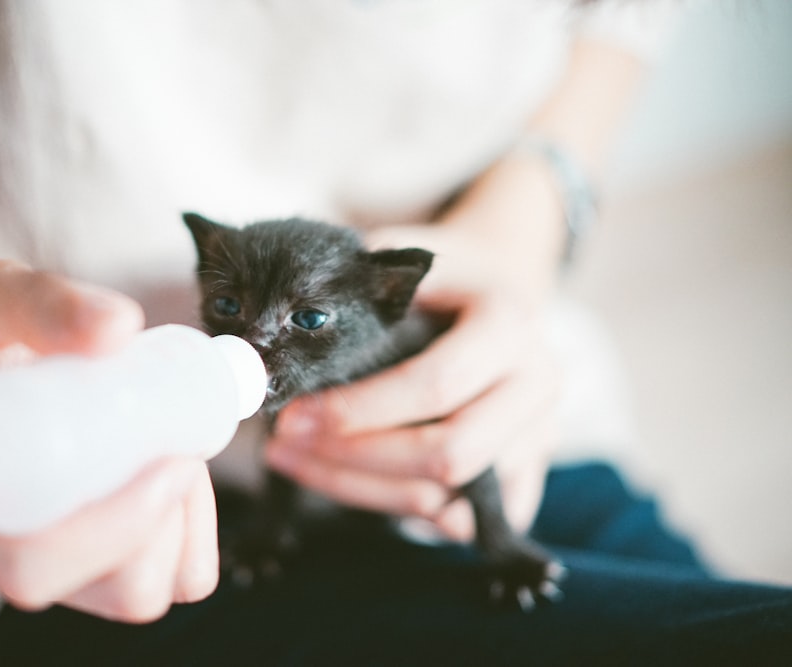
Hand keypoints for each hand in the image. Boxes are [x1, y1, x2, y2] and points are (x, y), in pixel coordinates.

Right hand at [0, 259, 217, 621]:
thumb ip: (45, 302)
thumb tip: (119, 327)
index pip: (41, 562)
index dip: (122, 525)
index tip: (173, 461)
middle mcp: (5, 552)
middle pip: (116, 588)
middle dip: (172, 517)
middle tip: (180, 444)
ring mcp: (52, 562)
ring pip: (143, 589)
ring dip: (184, 524)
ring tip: (172, 450)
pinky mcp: (89, 561)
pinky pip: (157, 577)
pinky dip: (188, 533)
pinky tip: (173, 473)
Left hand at [265, 222, 561, 541]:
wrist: (495, 284)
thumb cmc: (436, 275)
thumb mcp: (400, 256)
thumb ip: (354, 289)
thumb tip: (274, 344)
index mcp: (509, 321)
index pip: (435, 384)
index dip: (359, 410)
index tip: (295, 414)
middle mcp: (537, 381)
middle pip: (449, 454)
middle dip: (355, 458)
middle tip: (285, 443)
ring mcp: (538, 434)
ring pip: (448, 501)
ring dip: (360, 490)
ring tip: (295, 460)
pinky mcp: (525, 472)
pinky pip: (463, 522)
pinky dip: (402, 513)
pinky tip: (347, 485)